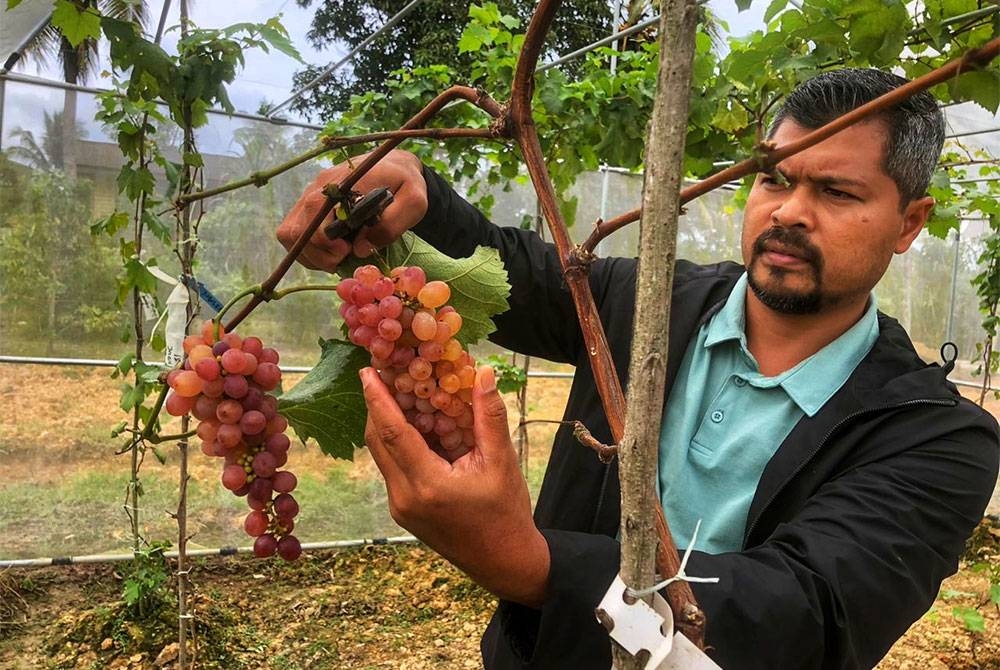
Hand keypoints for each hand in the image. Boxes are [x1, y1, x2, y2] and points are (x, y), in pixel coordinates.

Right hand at [277, 150, 427, 272]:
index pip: (316, 211)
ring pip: (289, 232)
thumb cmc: (406, 184)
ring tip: (335, 258)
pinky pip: (291, 232)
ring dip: (309, 254)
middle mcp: (320, 186)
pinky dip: (306, 249)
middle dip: (317, 253)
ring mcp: (310, 194)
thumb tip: (360, 248)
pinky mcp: (308, 204)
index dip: (324, 240)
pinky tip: (328, 253)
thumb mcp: (413, 203)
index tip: (347, 251)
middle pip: (297, 228)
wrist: (395, 166)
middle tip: (342, 259)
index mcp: (344, 181)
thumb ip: (392, 225)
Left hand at [361, 365, 550, 607]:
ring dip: (386, 422)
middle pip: (377, 440)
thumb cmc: (506, 513)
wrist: (504, 562)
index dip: (377, 398)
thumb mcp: (502, 462)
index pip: (392, 433)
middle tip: (383, 372)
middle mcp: (405, 497)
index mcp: (427, 485)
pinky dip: (397, 442)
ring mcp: (400, 506)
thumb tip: (483, 373)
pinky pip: (392, 467)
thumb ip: (489, 416)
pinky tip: (415, 424)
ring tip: (398, 391)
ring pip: (381, 454)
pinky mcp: (403, 510)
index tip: (367, 370)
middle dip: (376, 404)